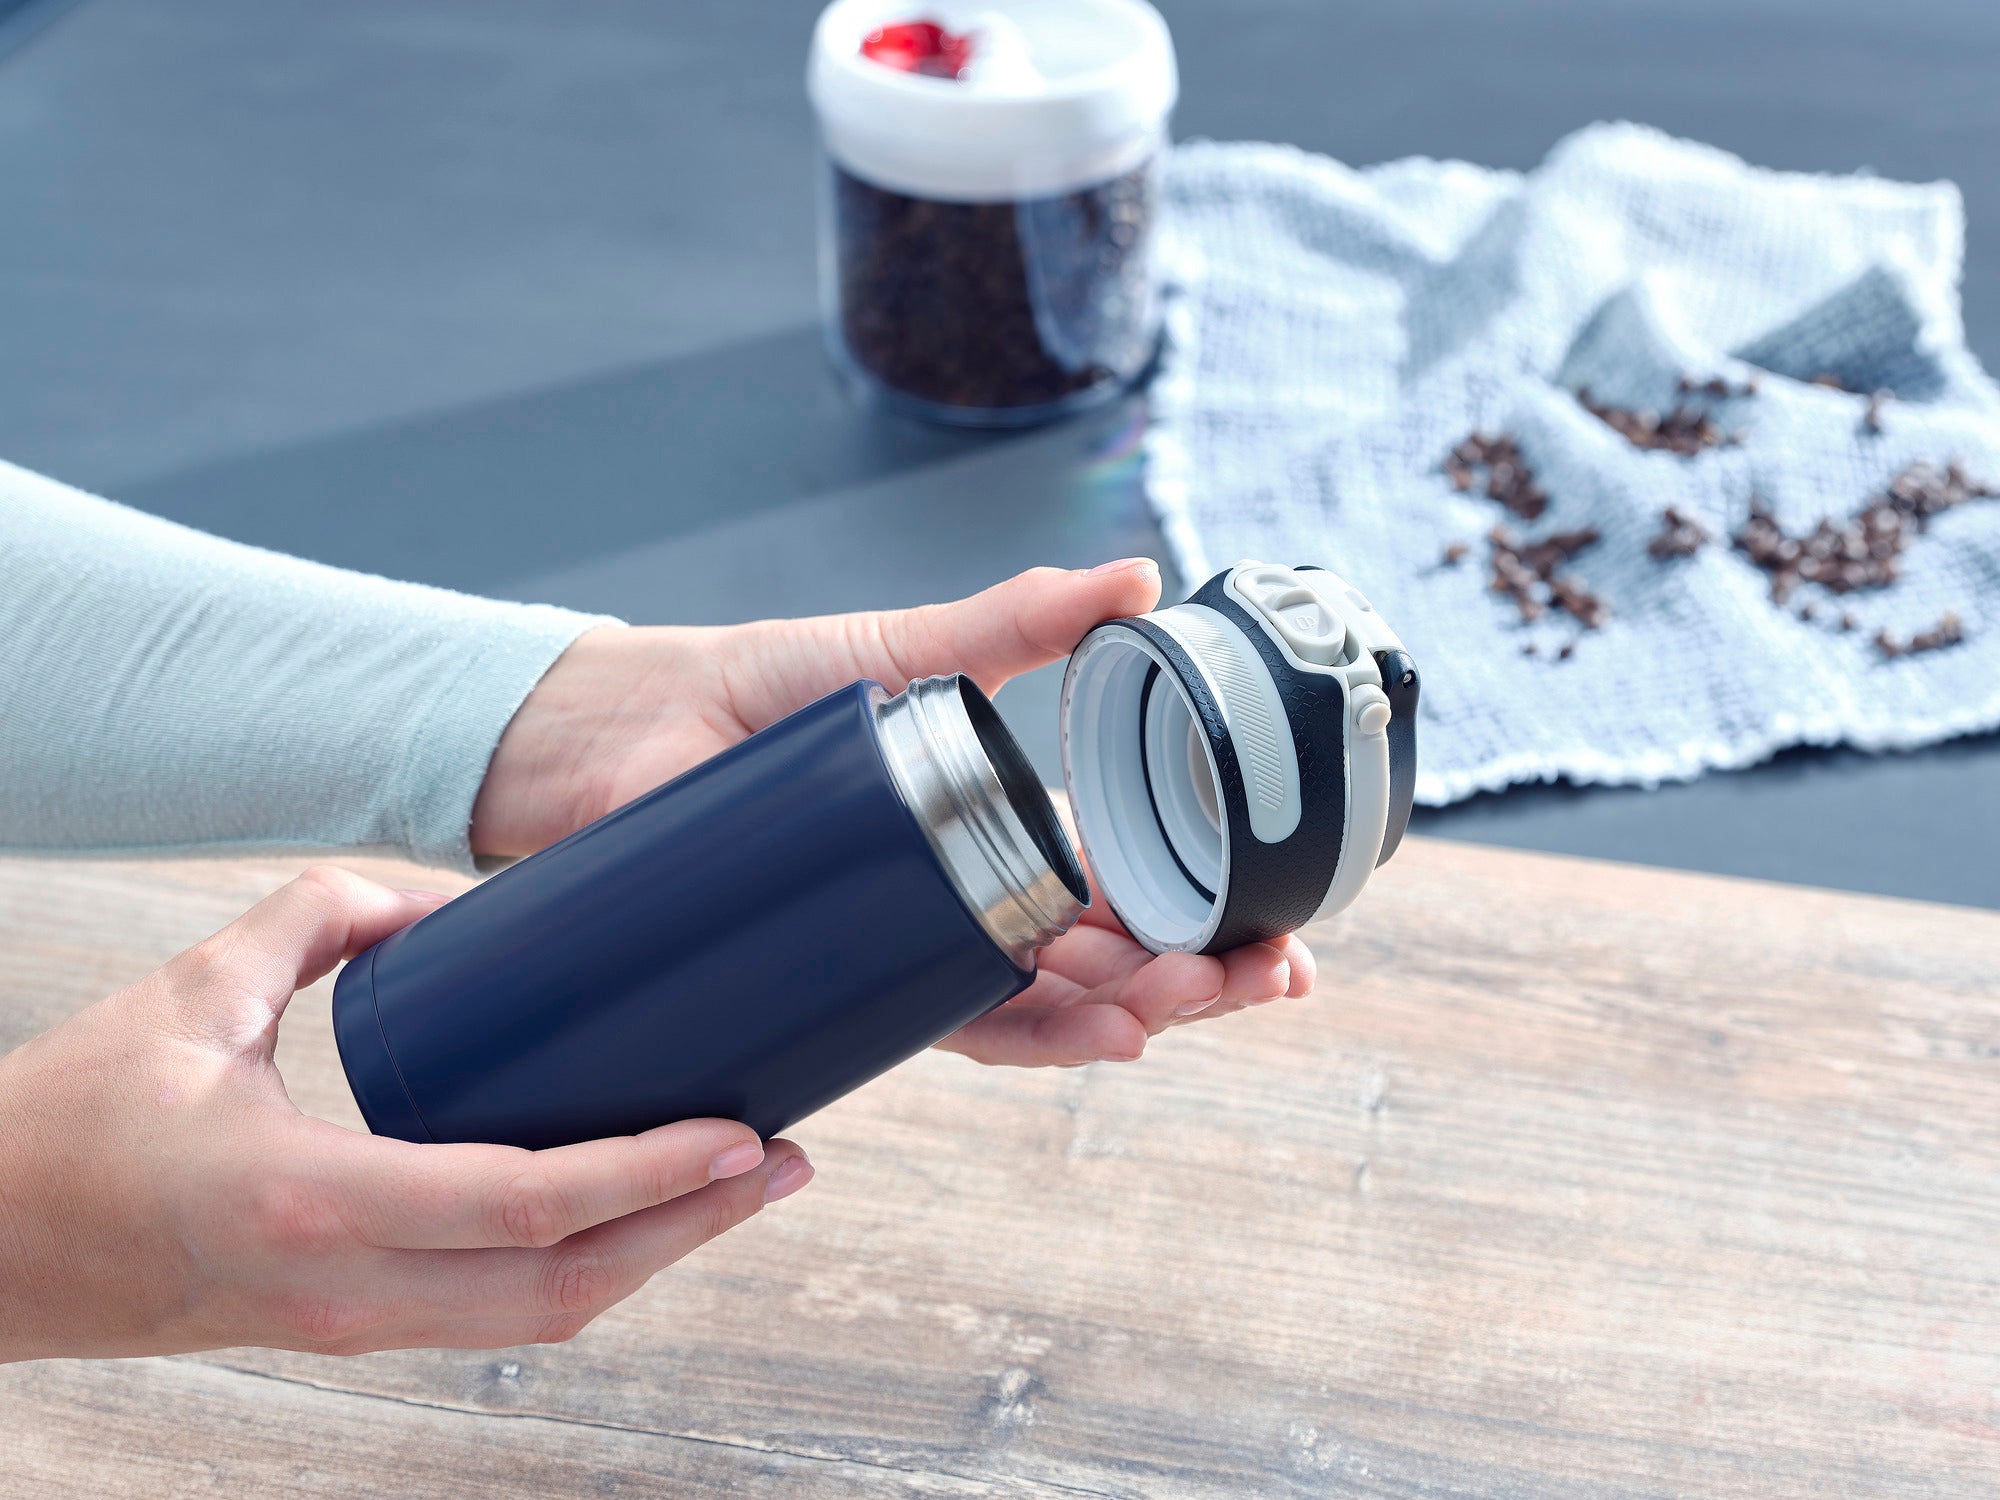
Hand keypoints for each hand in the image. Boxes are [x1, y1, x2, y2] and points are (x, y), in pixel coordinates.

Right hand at [0, 867, 810, 1363]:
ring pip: (543, 1317)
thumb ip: (320, 914)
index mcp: (310, 1197)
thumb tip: (440, 900)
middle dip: (693, 1228)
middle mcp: (348, 1285)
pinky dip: (587, 1269)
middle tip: (787, 1161)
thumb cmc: (74, 1119)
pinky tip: (640, 1216)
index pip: (520, 1203)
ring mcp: (354, 1323)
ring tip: (744, 1187)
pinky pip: (499, 1313)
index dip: (647, 1174)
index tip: (740, 1131)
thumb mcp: (195, 989)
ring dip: (655, 1256)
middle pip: (564, 1286)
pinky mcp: (353, 1326)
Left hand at [470, 560, 1315, 1065]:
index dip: (1211, 926)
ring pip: (1047, 1009)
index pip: (1128, 904)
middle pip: (1108, 971)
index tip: (1287, 935)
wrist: (627, 728)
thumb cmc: (760, 690)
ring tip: (1189, 999)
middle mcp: (967, 911)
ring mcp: (910, 949)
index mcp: (1000, 845)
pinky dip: (1033, 1034)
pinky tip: (1101, 1035)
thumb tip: (1138, 578)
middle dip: (1197, 984)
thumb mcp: (913, 653)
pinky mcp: (847, 974)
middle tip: (1265, 974)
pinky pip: (953, 1021)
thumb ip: (1020, 622)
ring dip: (1132, 1014)